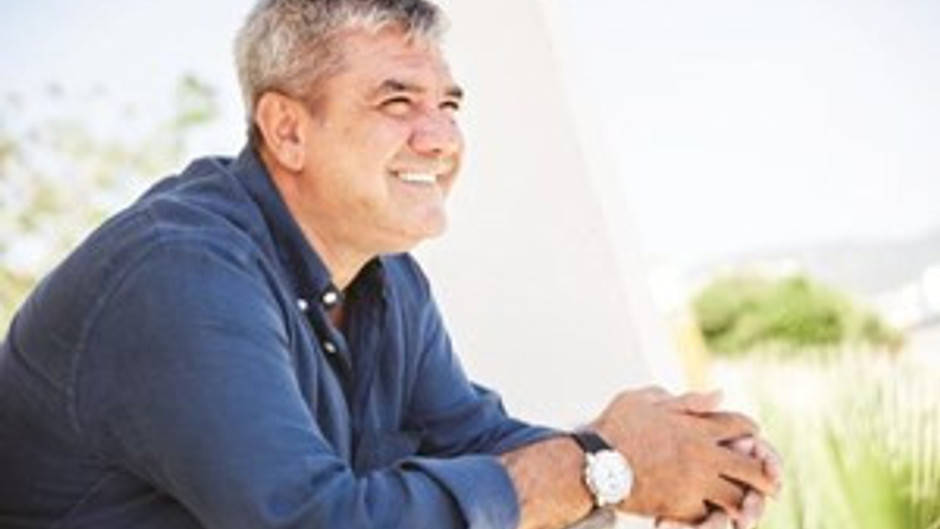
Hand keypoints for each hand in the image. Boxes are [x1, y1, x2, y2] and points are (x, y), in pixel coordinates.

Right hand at [590, 387, 778, 522]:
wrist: (593, 462)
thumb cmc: (616, 426)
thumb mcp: (648, 399)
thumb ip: (687, 400)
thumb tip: (721, 395)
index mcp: (697, 427)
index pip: (743, 427)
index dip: (751, 430)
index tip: (752, 436)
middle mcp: (703, 457)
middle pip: (752, 468)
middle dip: (766, 474)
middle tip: (772, 482)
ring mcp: (694, 484)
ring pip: (737, 498)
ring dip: (746, 501)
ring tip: (750, 506)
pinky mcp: (680, 507)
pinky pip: (709, 516)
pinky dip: (715, 517)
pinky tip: (715, 515)